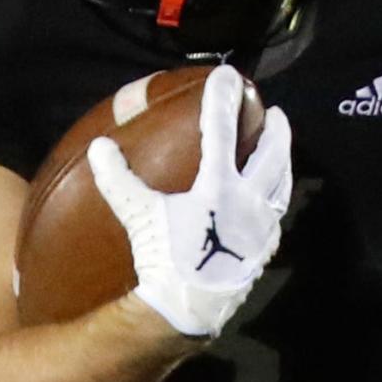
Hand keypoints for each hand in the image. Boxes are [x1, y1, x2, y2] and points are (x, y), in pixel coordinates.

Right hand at [88, 65, 292, 339]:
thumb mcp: (139, 215)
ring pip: (280, 187)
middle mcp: (249, 202)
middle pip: (271, 156)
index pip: (222, 130)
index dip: (223, 99)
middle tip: (277, 113)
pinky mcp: (263, 252)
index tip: (229, 74)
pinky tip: (268, 204)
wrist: (191, 306)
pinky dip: (273, 202)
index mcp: (220, 185)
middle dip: (275, 132)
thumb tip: (99, 147)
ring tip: (281, 153)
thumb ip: (119, 180)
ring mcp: (261, 228)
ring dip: (282, 165)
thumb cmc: (166, 258)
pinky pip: (274, 219)